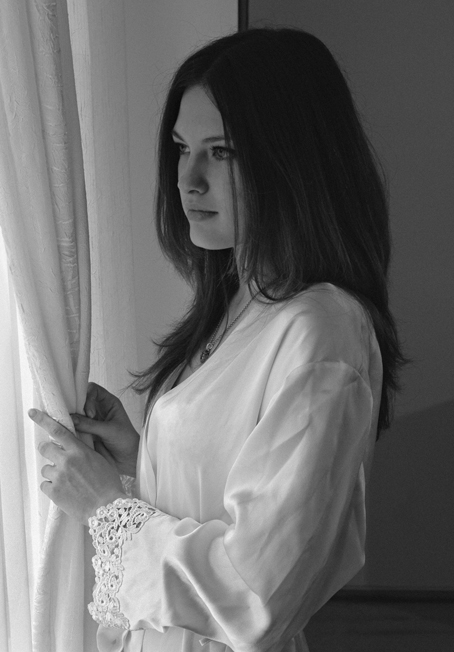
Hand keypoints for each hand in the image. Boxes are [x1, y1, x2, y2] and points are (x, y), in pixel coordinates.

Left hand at [29, 409, 126, 523]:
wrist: (107, 509)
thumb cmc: (108, 484)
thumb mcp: (103, 460)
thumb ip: (89, 448)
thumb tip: (81, 440)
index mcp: (79, 450)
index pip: (58, 430)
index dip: (43, 419)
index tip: (33, 413)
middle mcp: (66, 461)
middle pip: (45, 447)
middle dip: (47, 449)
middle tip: (54, 456)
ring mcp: (58, 477)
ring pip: (46, 468)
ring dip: (53, 472)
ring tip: (68, 481)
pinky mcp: (53, 492)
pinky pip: (45, 484)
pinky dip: (52, 487)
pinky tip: (65, 491)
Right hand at [70, 382, 139, 476]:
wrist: (127, 459)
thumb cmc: (126, 441)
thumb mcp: (110, 430)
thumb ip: (91, 424)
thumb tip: (71, 418)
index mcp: (108, 402)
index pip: (93, 390)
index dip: (88, 397)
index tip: (89, 413)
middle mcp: (98, 409)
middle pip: (81, 400)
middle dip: (76, 407)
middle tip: (75, 418)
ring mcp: (90, 420)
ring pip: (76, 413)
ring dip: (72, 418)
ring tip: (70, 426)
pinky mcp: (85, 431)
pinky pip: (75, 426)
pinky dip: (70, 427)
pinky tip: (69, 432)